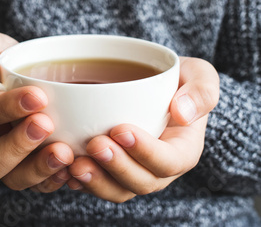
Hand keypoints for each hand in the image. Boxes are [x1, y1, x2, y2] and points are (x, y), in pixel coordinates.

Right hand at [0, 29, 73, 191]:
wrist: (22, 72)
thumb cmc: (0, 59)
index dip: (7, 108)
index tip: (38, 95)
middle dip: (19, 145)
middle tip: (47, 124)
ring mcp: (4, 157)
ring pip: (14, 179)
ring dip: (40, 169)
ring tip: (65, 153)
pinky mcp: (27, 166)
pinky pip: (37, 185)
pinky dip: (55, 180)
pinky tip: (74, 167)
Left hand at [67, 57, 219, 202]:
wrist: (159, 85)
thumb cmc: (181, 80)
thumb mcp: (201, 76)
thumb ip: (201, 92)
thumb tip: (183, 112)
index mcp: (184, 150)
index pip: (168, 161)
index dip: (145, 152)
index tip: (121, 130)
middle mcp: (159, 168)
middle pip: (141, 182)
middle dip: (116, 167)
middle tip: (95, 144)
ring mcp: (135, 170)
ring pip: (117, 189)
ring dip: (96, 181)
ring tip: (75, 164)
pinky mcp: (113, 169)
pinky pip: (98, 184)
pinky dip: (81, 181)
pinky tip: (64, 169)